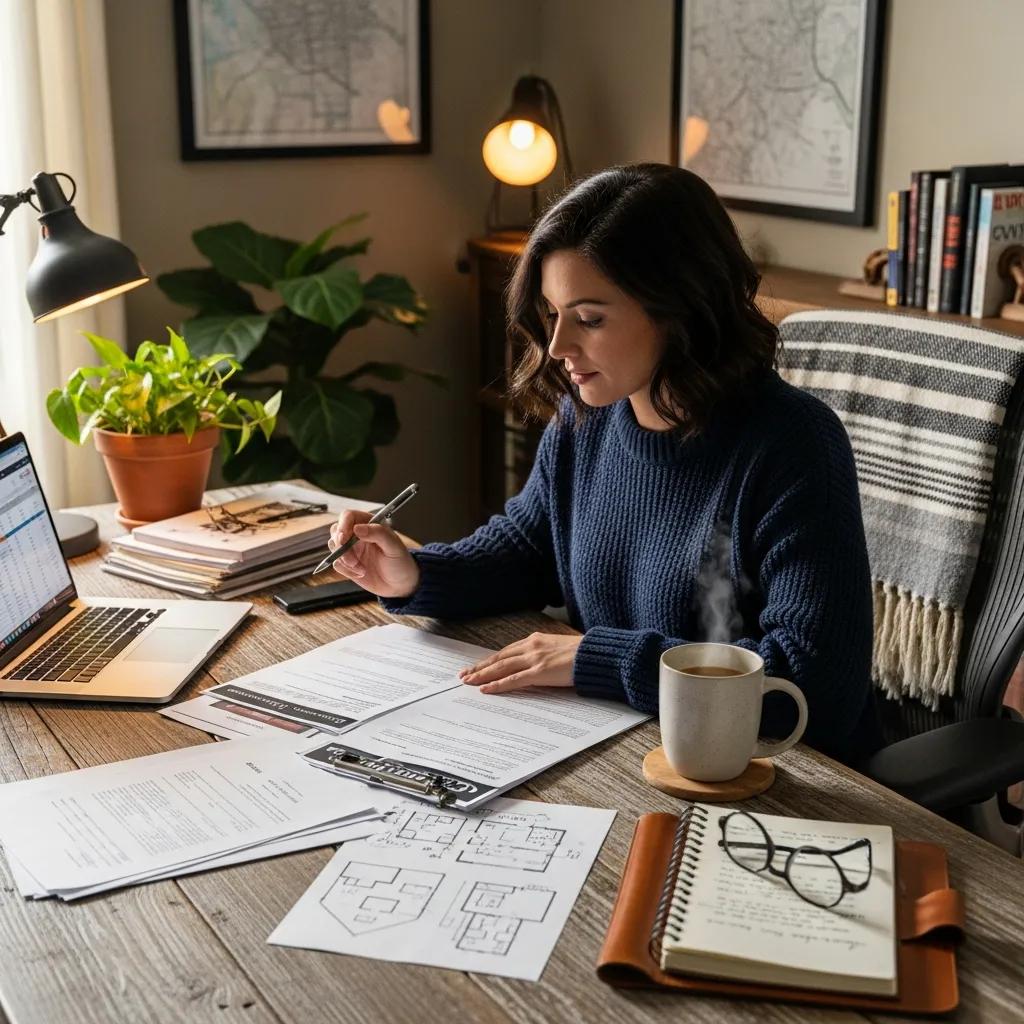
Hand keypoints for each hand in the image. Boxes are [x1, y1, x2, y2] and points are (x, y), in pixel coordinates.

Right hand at [329, 509, 419, 598]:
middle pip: (336, 530)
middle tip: (352, 559)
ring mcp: (351, 549)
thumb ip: (378, 534)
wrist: (400, 585)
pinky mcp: (347, 563)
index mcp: (370, 524)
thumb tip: (358, 528)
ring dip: (344, 559)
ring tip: (361, 569)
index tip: (344, 538)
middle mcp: (358, 534)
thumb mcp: (394, 547)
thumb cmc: (401, 562)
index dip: (343, 525)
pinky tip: (361, 573)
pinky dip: (347, 570)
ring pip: (334, 547)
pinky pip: (337, 563)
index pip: (348, 516)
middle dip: (340, 545)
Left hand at [458, 632, 581, 694]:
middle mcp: (531, 646)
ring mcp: (534, 659)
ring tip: (468, 681)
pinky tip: (485, 689)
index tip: (477, 666)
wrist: (596, 654)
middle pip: (499, 658)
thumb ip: (544, 654)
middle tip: (464, 674)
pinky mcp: (540, 672)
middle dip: (480, 667)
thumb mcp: (558, 648)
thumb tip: (535, 664)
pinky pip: (513, 680)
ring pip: (501, 668)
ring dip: (482, 675)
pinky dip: (497, 685)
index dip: (490, 660)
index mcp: (535, 640)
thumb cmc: (582, 653)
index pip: (506, 652)